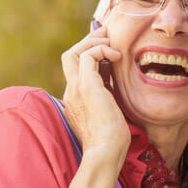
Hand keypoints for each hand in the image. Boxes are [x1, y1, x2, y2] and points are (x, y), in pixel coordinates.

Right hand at [61, 26, 129, 162]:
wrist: (106, 152)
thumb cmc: (112, 140)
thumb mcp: (109, 112)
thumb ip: (108, 96)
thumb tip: (116, 80)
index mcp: (75, 100)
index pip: (77, 69)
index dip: (91, 55)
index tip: (109, 49)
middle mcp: (71, 92)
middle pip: (69, 56)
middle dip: (88, 41)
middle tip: (107, 34)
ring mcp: (75, 88)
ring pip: (74, 52)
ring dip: (94, 42)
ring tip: (113, 42)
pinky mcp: (86, 86)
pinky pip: (89, 55)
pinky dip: (103, 50)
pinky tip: (118, 56)